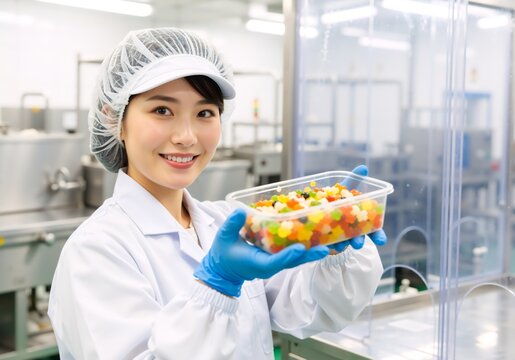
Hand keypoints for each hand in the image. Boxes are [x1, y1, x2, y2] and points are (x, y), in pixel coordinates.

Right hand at [194, 209, 329, 296]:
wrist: (223, 270)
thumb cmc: (223, 255)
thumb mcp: (223, 238)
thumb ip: (232, 225)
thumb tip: (241, 212)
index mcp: (258, 264)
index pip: (275, 262)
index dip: (288, 256)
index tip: (300, 249)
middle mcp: (270, 266)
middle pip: (293, 262)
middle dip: (308, 255)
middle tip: (325, 249)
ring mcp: (275, 263)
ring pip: (296, 259)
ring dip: (311, 252)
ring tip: (328, 244)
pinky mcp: (277, 259)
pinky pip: (293, 255)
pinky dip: (304, 248)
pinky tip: (316, 238)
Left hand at [329, 165, 387, 252]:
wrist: (316, 208)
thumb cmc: (336, 198)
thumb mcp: (344, 189)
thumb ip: (354, 180)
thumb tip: (363, 168)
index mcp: (360, 220)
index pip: (373, 229)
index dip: (378, 235)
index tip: (381, 241)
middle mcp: (351, 230)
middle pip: (358, 238)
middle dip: (359, 241)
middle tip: (358, 244)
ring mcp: (338, 237)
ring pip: (342, 243)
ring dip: (341, 245)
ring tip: (339, 246)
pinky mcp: (324, 241)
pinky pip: (324, 245)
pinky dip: (324, 246)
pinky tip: (322, 246)